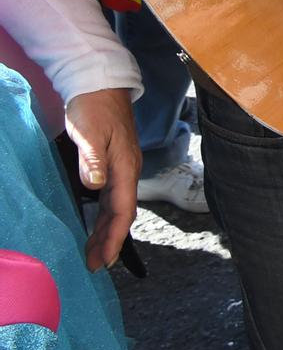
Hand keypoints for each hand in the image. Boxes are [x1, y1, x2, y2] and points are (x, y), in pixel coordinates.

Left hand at [66, 87, 139, 270]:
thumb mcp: (89, 132)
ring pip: (117, 207)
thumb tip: (96, 186)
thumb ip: (93, 159)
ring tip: (95, 252)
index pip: (123, 209)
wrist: (101, 84)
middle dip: (111, 240)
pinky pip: (112, 197)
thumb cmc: (94, 107)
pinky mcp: (114, 163)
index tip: (105, 258)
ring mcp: (122, 167)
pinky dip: (105, 216)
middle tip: (96, 265)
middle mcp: (127, 170)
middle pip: (122, 213)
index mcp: (125, 166)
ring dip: (107, 230)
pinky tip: (97, 224)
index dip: (115, 236)